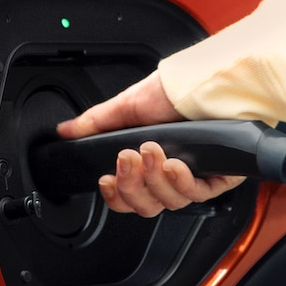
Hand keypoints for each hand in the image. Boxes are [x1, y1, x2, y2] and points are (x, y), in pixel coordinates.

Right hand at [57, 73, 246, 217]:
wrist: (208, 80)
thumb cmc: (174, 90)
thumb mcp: (128, 105)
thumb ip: (96, 122)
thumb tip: (66, 130)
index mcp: (148, 164)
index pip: (127, 197)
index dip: (115, 196)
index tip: (107, 179)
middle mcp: (170, 174)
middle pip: (145, 206)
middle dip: (132, 185)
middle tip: (128, 157)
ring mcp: (195, 177)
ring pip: (169, 203)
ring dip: (156, 179)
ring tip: (153, 151)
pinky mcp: (219, 177)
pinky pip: (198, 196)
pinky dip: (182, 183)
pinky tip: (174, 165)